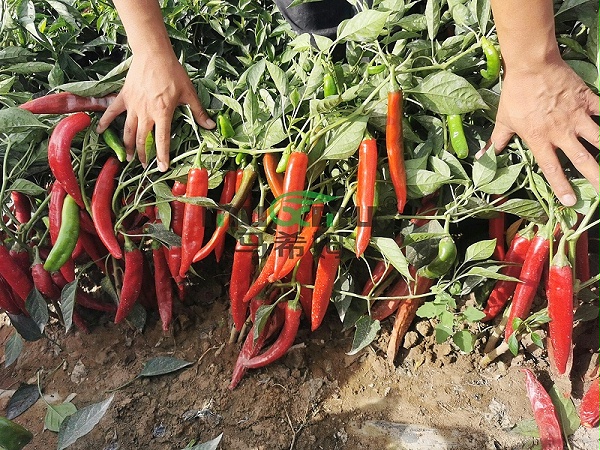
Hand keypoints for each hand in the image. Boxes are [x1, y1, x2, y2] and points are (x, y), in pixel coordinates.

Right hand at [96, 51, 214, 170]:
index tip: (162, 168)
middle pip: (143, 139)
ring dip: (128, 146)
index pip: (162, 140)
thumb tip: (210, 126)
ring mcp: (133, 106)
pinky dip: (105, 122)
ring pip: (128, 131)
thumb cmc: (173, 73)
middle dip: (144, 155)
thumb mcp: (189, 93)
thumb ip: (198, 112)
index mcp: (162, 114)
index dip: (162, 156)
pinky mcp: (124, 97)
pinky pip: (112, 112)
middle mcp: (146, 113)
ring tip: (129, 158)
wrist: (153, 54)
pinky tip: (100, 131)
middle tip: (144, 165)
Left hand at [485, 58, 599, 205]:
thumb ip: (496, 141)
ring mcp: (576, 116)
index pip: (551, 168)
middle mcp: (560, 132)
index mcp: (539, 139)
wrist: (531, 65)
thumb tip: (482, 157)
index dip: (561, 186)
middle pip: (581, 159)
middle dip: (595, 178)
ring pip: (599, 138)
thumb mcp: (503, 120)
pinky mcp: (587, 100)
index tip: (570, 202)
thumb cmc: (515, 94)